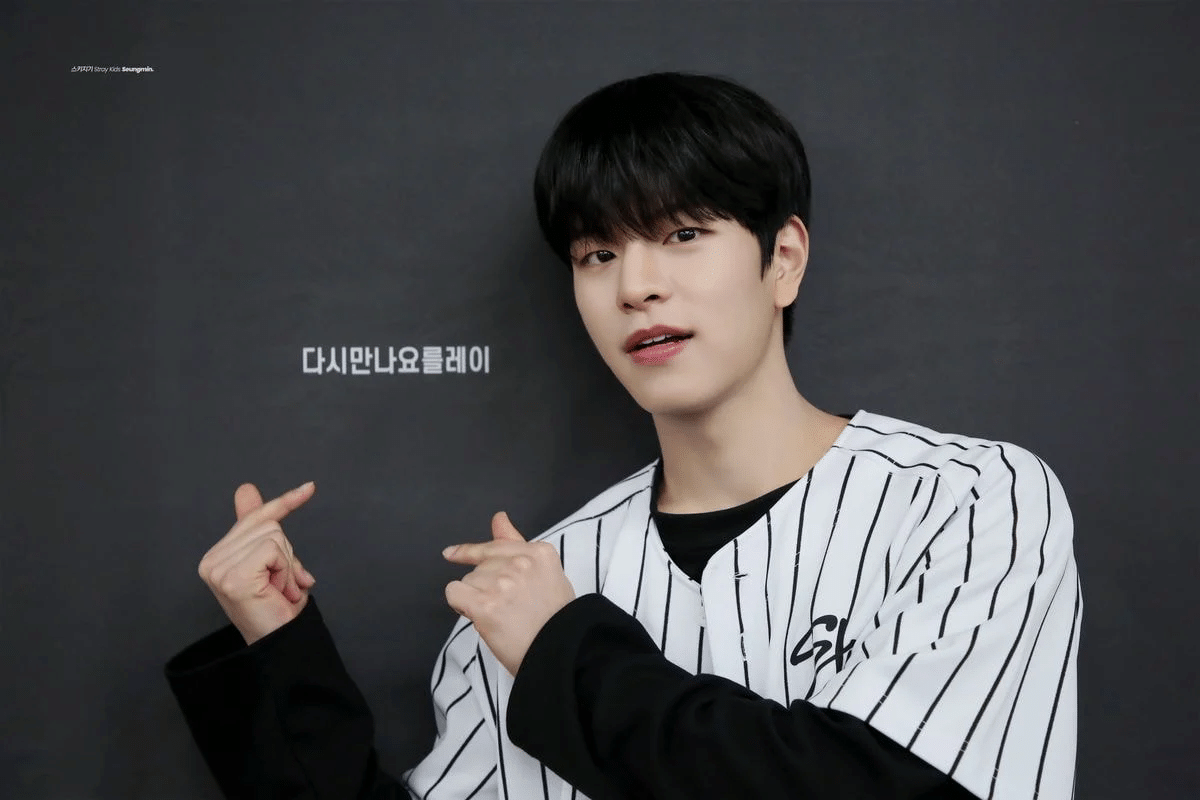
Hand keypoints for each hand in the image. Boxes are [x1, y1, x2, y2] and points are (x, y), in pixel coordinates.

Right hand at [198, 481, 317, 644]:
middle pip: (269, 525)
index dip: (283, 503)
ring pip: (274, 535)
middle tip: (281, 585)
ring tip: (279, 590)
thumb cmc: (276, 608)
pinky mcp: (232, 577)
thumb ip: (261, 528)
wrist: (281, 643)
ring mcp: (218, 569)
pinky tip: (277, 592)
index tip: (310, 488)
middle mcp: (211, 561)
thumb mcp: (273, 562)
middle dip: (287, 555)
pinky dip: (285, 570)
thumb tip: (245, 489)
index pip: (254, 519)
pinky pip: (273, 550)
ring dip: (288, 566)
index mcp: (217, 556)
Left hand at [444, 511, 574, 675]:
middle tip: (507, 609)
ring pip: (468, 581)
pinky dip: (460, 604)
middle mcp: (520, 562)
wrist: (561, 651)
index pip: (496, 546)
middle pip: (481, 567)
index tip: (452, 554)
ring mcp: (501, 582)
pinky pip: (455, 593)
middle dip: (486, 586)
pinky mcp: (484, 604)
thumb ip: (517, 544)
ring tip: (502, 617)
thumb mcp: (547, 573)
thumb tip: (499, 516)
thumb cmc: (556, 618)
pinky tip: (478, 615)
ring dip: (477, 598)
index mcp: (539, 552)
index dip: (472, 552)